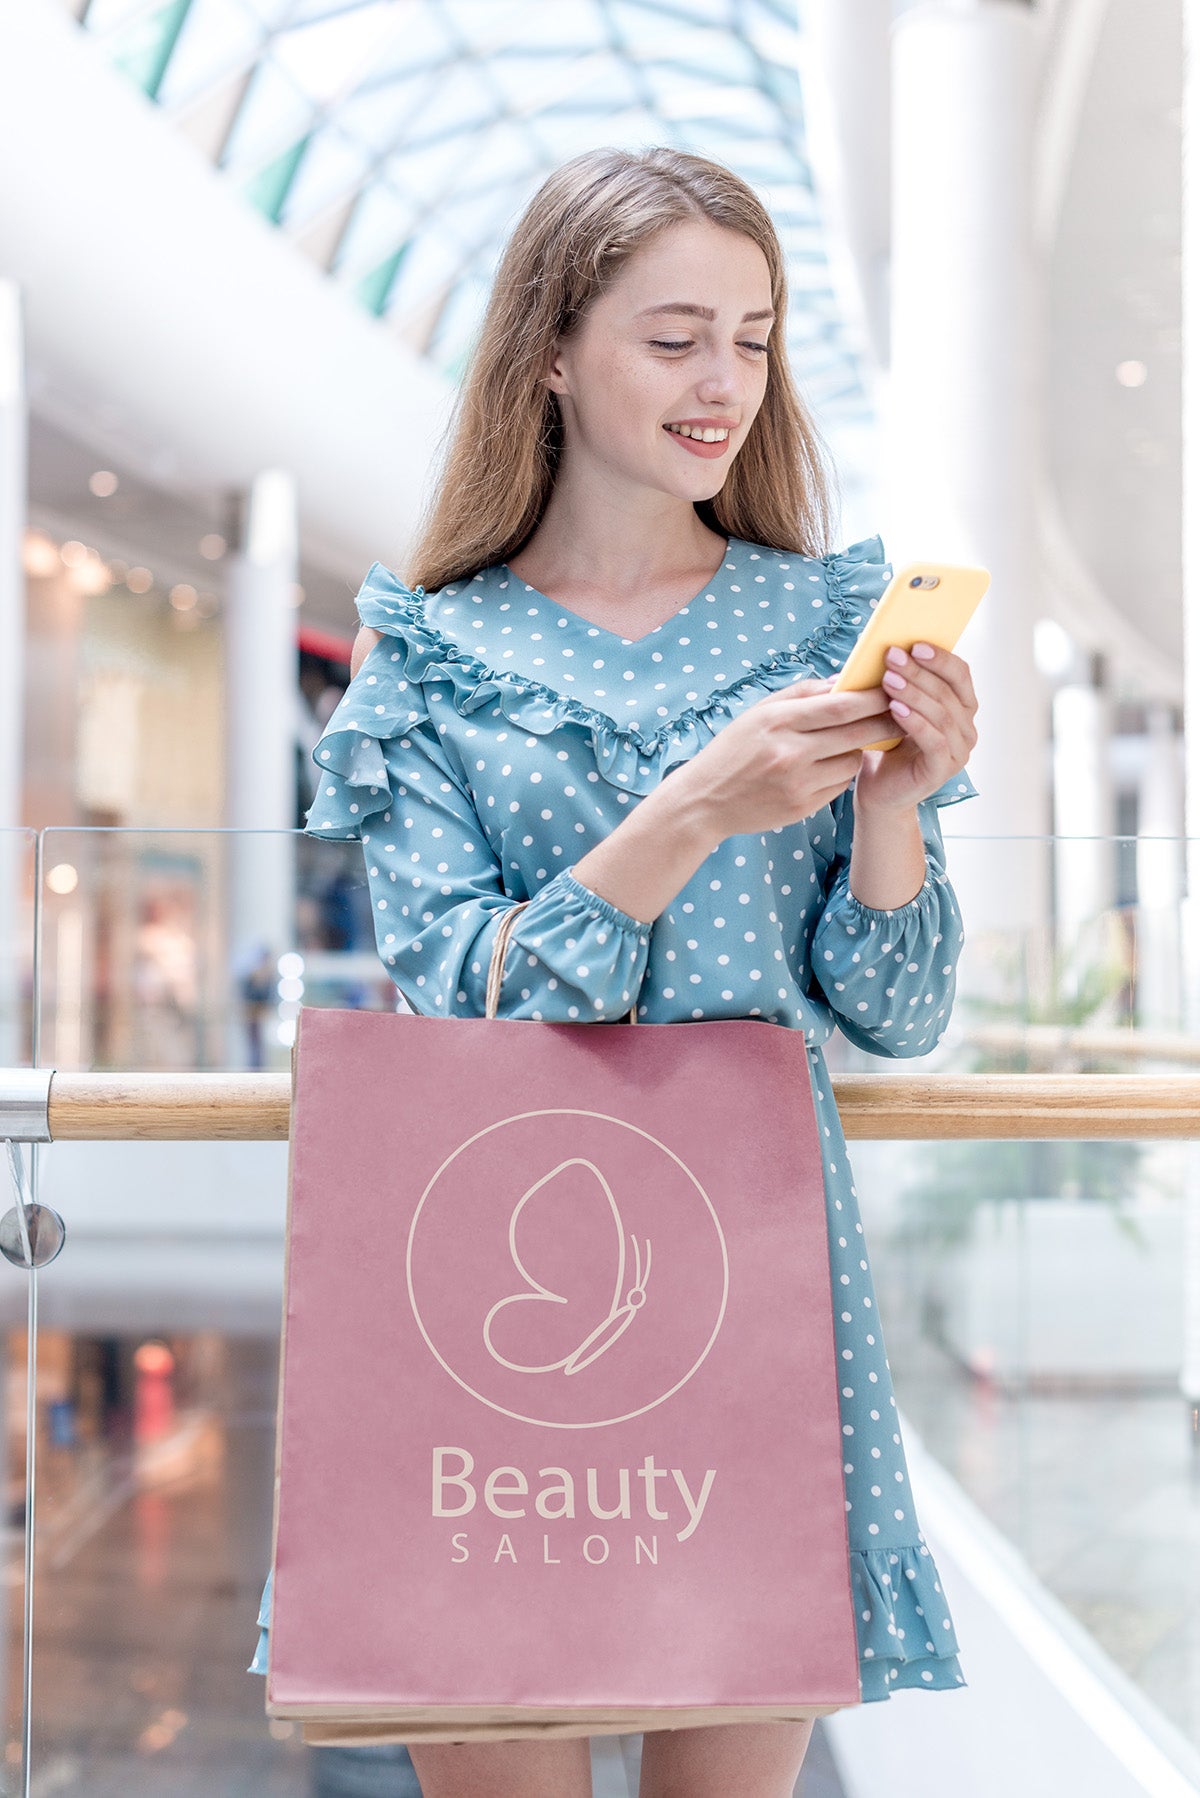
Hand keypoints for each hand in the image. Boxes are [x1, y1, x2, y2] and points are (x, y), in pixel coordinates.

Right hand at [672, 679, 894, 838]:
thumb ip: (801, 695)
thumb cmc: (733, 750)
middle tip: (902, 713)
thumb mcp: (759, 713)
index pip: (840, 705)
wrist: (705, 800)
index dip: (873, 696)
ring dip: (859, 750)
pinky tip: (828, 767)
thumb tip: (844, 682)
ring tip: (850, 742)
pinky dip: (841, 774)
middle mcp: (789, 752)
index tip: (893, 687)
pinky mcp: (801, 807)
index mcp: (778, 721)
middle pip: (856, 733)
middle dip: (885, 721)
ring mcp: (797, 783)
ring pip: (852, 761)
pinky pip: (839, 786)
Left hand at [853, 642, 977, 811]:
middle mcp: (966, 728)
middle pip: (949, 692)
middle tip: (892, 657)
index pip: (960, 674)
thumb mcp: (892, 707)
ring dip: (915, 694)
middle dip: (919, 672)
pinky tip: (895, 710)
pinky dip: (916, 723)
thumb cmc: (886, 745)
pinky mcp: (943, 771)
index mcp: (960, 707)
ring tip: (888, 680)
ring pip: (942, 715)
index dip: (940, 657)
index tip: (913, 644)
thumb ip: (898, 681)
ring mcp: (959, 751)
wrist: (878, 790)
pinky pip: (935, 741)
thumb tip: (886, 647)